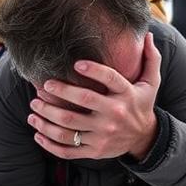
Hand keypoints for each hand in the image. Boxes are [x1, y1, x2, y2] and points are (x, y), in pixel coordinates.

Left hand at [27, 31, 161, 159]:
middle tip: (43, 87)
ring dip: (46, 118)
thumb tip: (148, 35)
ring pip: (68, 128)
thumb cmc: (142, 103)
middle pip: (83, 101)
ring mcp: (103, 135)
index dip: (93, 70)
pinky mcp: (94, 151)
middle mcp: (114, 115)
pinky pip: (67, 149)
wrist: (144, 137)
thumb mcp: (152, 82)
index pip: (110, 78)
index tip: (76, 63)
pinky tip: (37, 132)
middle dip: (60, 92)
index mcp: (127, 95)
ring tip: (34, 108)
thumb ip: (151, 58)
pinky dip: (48, 143)